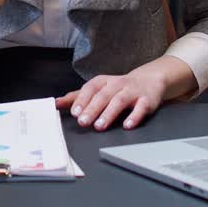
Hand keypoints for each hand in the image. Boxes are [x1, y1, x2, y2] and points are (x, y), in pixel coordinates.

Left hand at [56, 57, 195, 130]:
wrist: (149, 80)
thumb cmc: (120, 88)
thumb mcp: (99, 89)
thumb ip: (78, 97)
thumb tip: (57, 103)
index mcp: (104, 82)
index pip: (91, 88)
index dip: (82, 100)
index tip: (74, 112)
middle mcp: (117, 85)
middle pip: (103, 96)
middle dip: (92, 109)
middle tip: (83, 121)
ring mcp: (132, 92)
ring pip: (119, 101)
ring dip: (109, 113)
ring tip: (100, 125)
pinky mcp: (146, 100)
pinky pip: (141, 108)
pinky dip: (134, 117)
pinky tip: (127, 125)